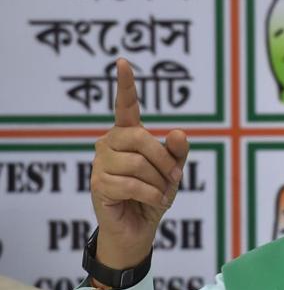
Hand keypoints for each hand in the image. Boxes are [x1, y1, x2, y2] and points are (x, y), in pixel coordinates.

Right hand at [90, 58, 188, 269]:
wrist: (139, 228)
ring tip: (160, 192)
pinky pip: (133, 184)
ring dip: (159, 182)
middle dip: (164, 161)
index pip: (126, 106)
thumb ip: (178, 151)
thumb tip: (178, 132)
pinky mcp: (98, 184)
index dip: (126, 85)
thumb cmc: (155, 193)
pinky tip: (153, 202)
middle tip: (174, 178)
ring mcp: (101, 163)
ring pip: (138, 164)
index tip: (122, 62)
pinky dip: (152, 195)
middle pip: (142, 139)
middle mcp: (110, 143)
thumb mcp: (173, 170)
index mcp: (128, 135)